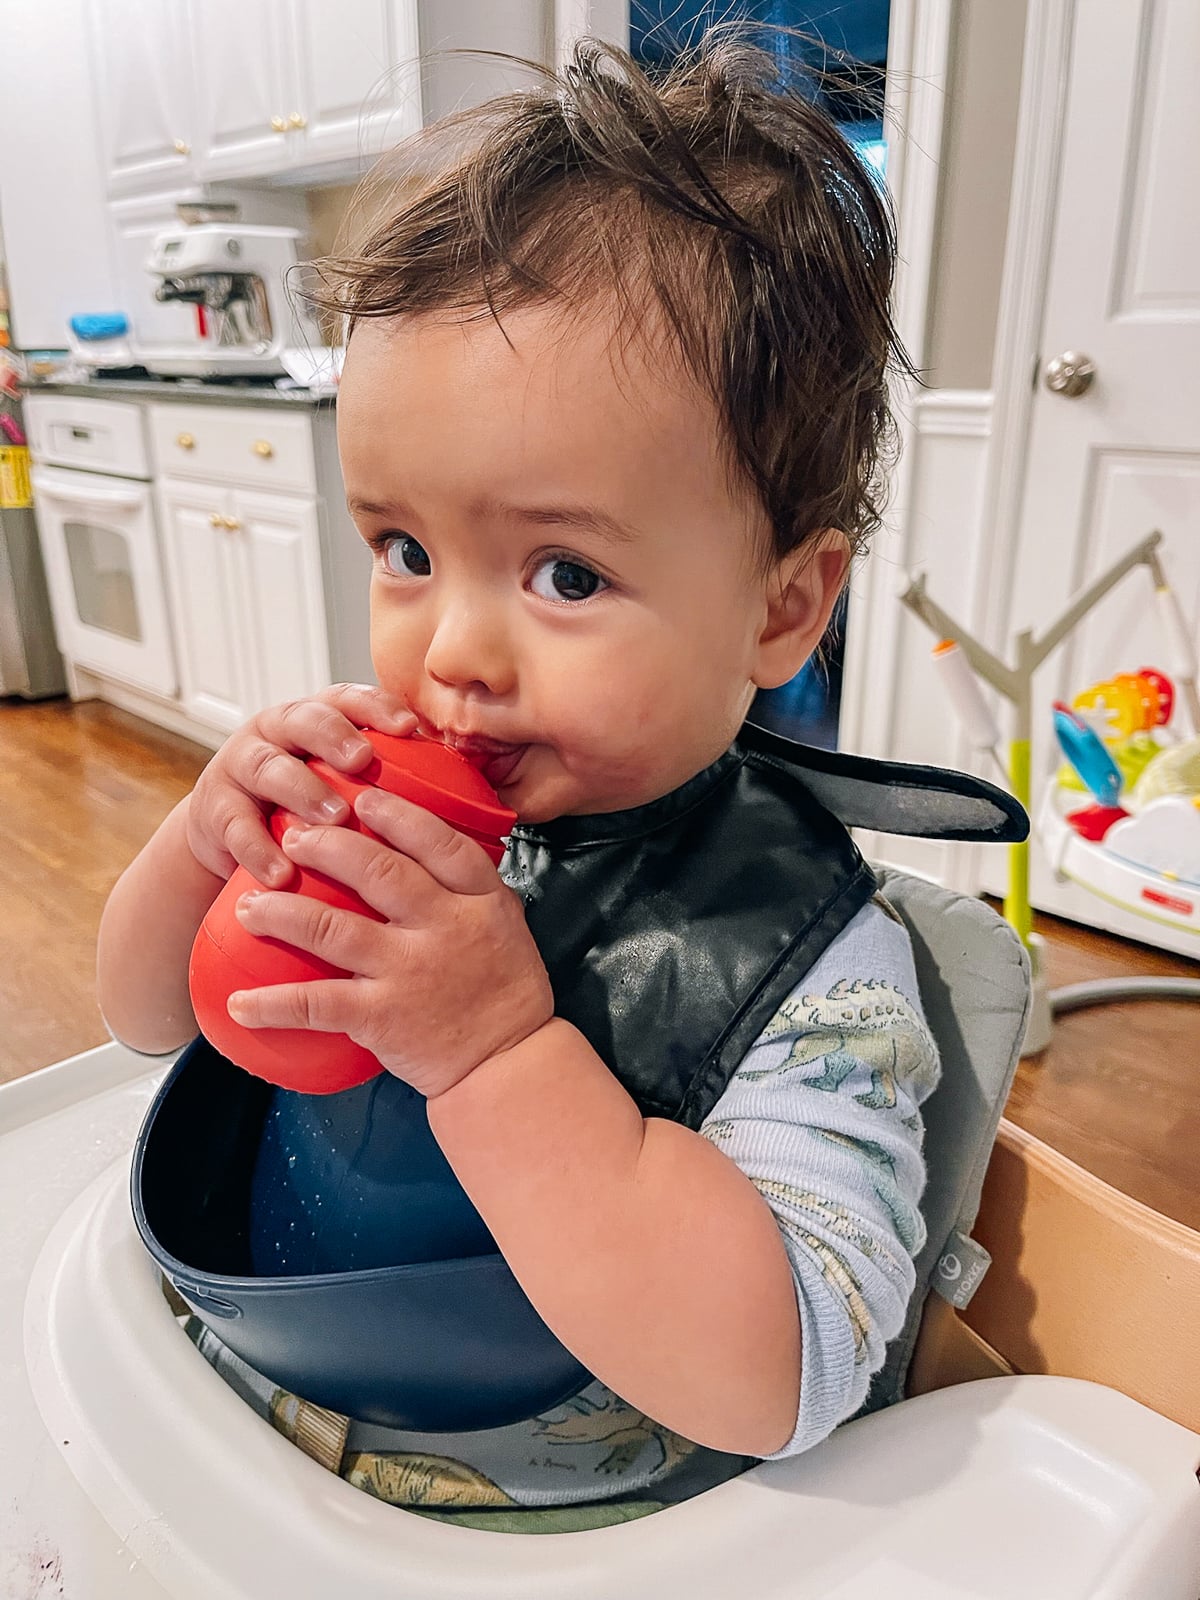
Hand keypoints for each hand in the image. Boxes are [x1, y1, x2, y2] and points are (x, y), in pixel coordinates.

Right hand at [185, 685, 415, 886]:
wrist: (228, 837)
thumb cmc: (302, 808)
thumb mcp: (339, 785)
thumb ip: (385, 782)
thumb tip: (468, 798)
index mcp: (314, 719)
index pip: (346, 699)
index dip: (375, 707)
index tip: (407, 726)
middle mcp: (275, 731)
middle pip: (305, 720)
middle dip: (335, 736)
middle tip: (363, 760)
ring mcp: (240, 765)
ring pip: (270, 767)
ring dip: (303, 790)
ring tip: (334, 817)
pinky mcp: (214, 808)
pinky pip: (235, 824)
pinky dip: (259, 850)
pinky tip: (282, 873)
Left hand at [226, 786, 554, 1097]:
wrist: (508, 1066)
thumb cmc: (506, 995)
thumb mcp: (506, 925)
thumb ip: (470, 889)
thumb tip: (429, 850)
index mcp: (481, 901)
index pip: (439, 843)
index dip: (397, 815)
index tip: (361, 797)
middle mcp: (444, 928)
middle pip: (378, 872)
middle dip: (327, 847)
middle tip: (292, 838)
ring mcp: (410, 971)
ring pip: (333, 928)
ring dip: (282, 913)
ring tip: (248, 906)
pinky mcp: (381, 1017)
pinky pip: (315, 1003)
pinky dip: (272, 1004)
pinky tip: (239, 1004)